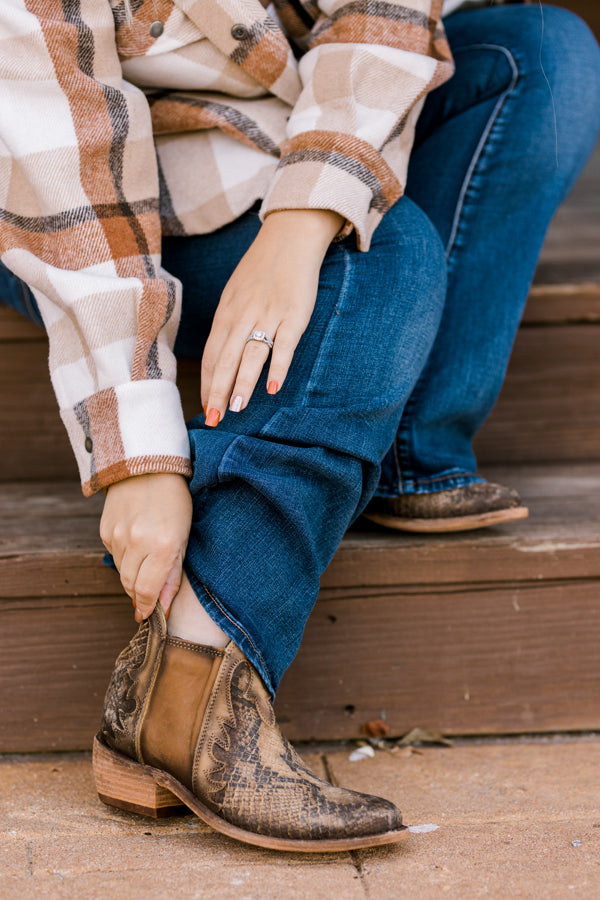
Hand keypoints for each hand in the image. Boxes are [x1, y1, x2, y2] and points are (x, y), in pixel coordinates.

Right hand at [100, 473, 192, 622]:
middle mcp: (137, 543)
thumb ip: (172, 574)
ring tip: (146, 557)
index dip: (147, 608)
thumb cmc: (174, 502)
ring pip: (121, 571)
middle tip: (148, 594)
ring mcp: (117, 536)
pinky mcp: (105, 530)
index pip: (147, 592)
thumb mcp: (183, 538)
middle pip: (130, 585)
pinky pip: (113, 554)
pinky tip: (135, 540)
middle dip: (139, 594)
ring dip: (132, 573)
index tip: (148, 615)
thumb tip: (163, 606)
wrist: (148, 467)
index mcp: (162, 546)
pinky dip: (124, 555)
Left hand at [201, 208, 342, 421]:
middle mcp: (242, 316)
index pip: (211, 355)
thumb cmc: (261, 270)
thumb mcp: (235, 295)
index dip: (207, 383)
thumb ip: (228, 325)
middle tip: (214, 419)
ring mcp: (268, 315)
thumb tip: (220, 358)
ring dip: (242, 384)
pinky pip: (284, 345)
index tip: (206, 406)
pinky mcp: (294, 315)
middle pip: (225, 360)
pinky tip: (273, 388)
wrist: (289, 239)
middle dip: (217, 392)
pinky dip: (277, 367)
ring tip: (236, 409)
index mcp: (226, 313)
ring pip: (251, 355)